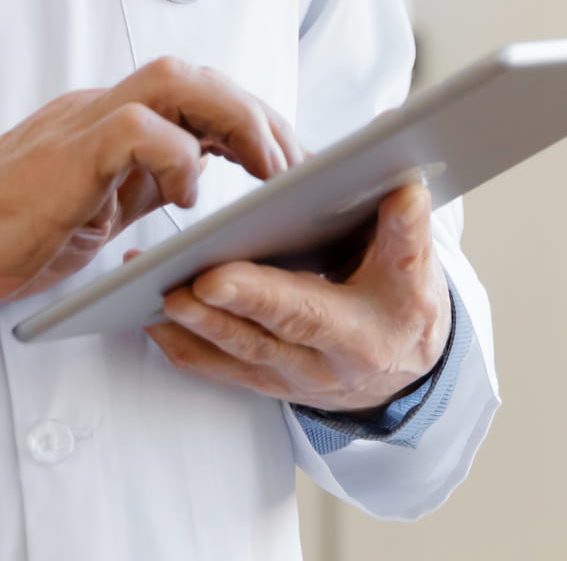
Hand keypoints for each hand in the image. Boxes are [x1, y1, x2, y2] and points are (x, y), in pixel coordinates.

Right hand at [0, 57, 297, 314]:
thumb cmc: (9, 236)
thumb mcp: (100, 208)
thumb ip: (146, 185)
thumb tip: (206, 188)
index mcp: (109, 123)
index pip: (195, 96)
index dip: (250, 120)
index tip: (292, 161)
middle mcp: (100, 110)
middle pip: (196, 76)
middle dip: (258, 115)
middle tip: (297, 165)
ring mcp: (84, 124)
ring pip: (177, 82)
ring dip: (236, 120)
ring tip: (268, 170)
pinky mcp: (70, 153)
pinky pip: (138, 127)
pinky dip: (179, 156)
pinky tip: (190, 196)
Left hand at [145, 178, 449, 413]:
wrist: (403, 364)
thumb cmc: (405, 302)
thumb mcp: (418, 269)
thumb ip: (408, 229)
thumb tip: (406, 186)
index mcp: (360, 335)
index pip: (304, 312)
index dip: (259, 295)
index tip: (215, 275)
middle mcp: (319, 365)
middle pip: (256, 336)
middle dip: (209, 310)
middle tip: (170, 281)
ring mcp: (285, 377)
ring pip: (227, 352)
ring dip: (185, 322)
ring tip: (148, 284)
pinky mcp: (260, 380)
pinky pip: (212, 367)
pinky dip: (179, 343)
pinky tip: (148, 314)